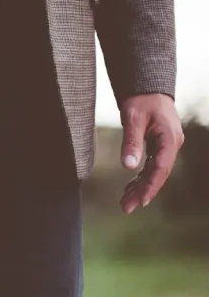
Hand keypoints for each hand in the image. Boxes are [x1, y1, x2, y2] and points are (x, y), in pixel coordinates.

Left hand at [119, 93, 184, 213]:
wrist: (148, 88)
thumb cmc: (141, 100)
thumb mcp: (133, 118)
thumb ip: (131, 141)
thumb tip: (128, 166)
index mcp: (169, 139)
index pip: (161, 168)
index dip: (151, 186)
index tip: (141, 201)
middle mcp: (171, 145)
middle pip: (158, 174)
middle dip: (143, 192)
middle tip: (126, 208)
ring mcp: (166, 147)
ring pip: (154, 172)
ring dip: (140, 188)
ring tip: (125, 203)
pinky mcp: (158, 147)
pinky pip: (150, 167)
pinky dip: (140, 178)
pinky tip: (129, 189)